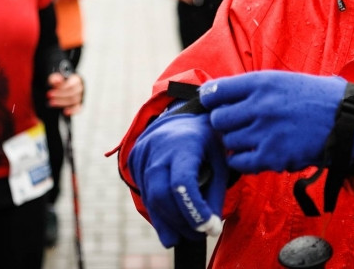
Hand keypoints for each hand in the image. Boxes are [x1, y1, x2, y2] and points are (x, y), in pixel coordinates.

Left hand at [47, 71, 83, 114]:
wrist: (64, 87)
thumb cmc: (61, 82)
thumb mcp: (57, 78)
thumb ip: (55, 78)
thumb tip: (57, 81)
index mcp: (76, 79)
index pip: (71, 83)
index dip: (61, 87)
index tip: (50, 92)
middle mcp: (80, 88)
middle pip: (73, 92)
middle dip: (60, 95)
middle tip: (49, 96)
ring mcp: (81, 97)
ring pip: (74, 100)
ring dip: (62, 102)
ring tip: (51, 102)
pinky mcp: (80, 104)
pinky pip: (79, 108)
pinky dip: (73, 110)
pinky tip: (65, 112)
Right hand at [128, 108, 226, 247]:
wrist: (180, 119)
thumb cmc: (206, 142)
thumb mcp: (220, 162)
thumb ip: (215, 194)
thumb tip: (209, 228)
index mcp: (185, 143)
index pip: (182, 182)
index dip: (194, 210)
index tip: (209, 228)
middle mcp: (159, 147)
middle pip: (161, 194)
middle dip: (180, 221)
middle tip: (198, 235)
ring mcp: (143, 153)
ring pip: (150, 198)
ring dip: (168, 223)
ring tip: (186, 234)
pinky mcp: (133, 161)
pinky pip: (144, 194)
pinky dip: (159, 213)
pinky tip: (172, 222)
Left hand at [199, 71, 353, 174]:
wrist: (347, 120)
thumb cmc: (315, 98)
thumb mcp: (282, 80)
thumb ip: (251, 88)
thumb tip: (216, 95)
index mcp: (261, 82)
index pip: (215, 91)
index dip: (211, 100)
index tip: (213, 104)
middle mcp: (260, 106)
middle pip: (218, 120)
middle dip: (224, 124)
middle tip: (236, 125)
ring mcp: (265, 132)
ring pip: (228, 142)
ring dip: (236, 143)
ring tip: (253, 139)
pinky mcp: (272, 156)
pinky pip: (239, 162)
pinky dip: (243, 161)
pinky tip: (255, 154)